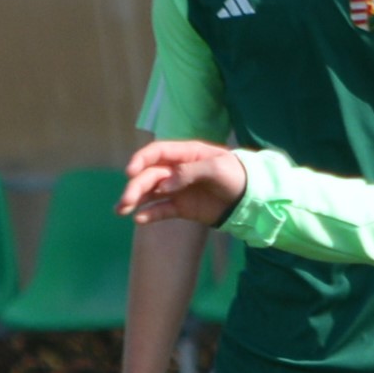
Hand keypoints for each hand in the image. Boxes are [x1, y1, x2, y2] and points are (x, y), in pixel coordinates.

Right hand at [121, 141, 247, 227]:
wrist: (253, 199)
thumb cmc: (238, 175)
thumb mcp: (218, 168)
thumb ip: (190, 172)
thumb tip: (165, 184)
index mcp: (186, 154)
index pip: (157, 153)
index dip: (141, 160)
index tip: (130, 172)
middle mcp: (177, 170)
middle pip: (150, 175)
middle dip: (135, 187)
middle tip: (125, 202)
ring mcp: (178, 189)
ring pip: (150, 193)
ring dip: (134, 200)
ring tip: (121, 210)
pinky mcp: (182, 207)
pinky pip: (162, 210)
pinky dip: (150, 214)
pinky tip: (139, 220)